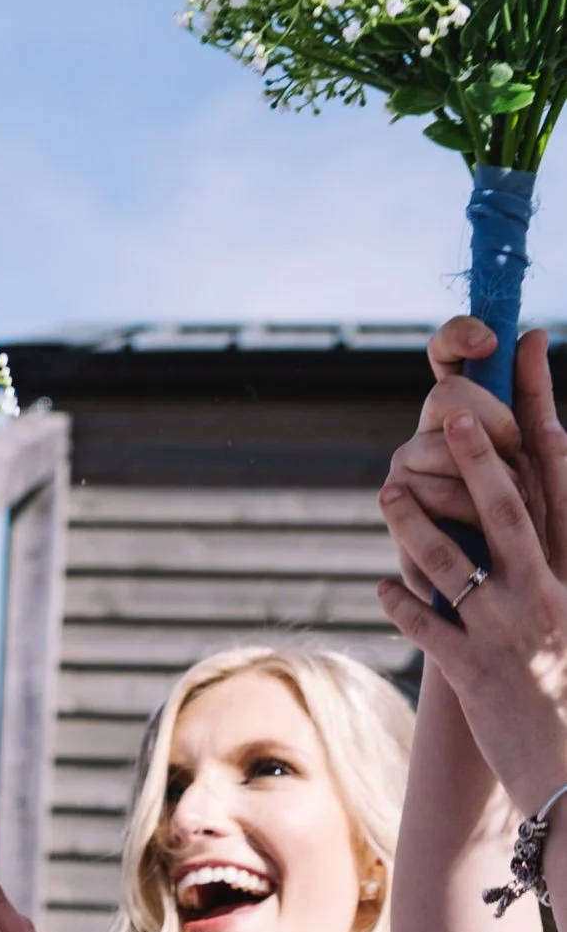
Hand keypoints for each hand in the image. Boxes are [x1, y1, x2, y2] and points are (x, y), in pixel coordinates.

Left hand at [378, 387, 566, 819]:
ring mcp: (505, 633)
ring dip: (414, 523)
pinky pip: (426, 626)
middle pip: (506, 514)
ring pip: (450, 563)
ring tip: (388, 493)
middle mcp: (545, 597)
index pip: (563, 501)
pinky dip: (402, 603)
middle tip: (450, 419)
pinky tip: (383, 584)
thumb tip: (536, 557)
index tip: (536, 407)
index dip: (548, 450)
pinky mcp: (472, 674)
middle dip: (477, 461)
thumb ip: (560, 585)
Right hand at [380, 318, 551, 549]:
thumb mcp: (536, 458)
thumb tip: (533, 336)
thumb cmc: (525, 520)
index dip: (460, 336)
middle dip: (492, 421)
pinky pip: (422, 497)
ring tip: (506, 510)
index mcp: (459, 409)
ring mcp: (402, 469)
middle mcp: (424, 431)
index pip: (445, 349)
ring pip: (433, 447)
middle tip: (514, 452)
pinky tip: (471, 536)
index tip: (489, 343)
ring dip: (479, 477)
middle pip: (447, 394)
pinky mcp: (394, 510)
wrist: (497, 596)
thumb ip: (531, 398)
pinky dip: (457, 514)